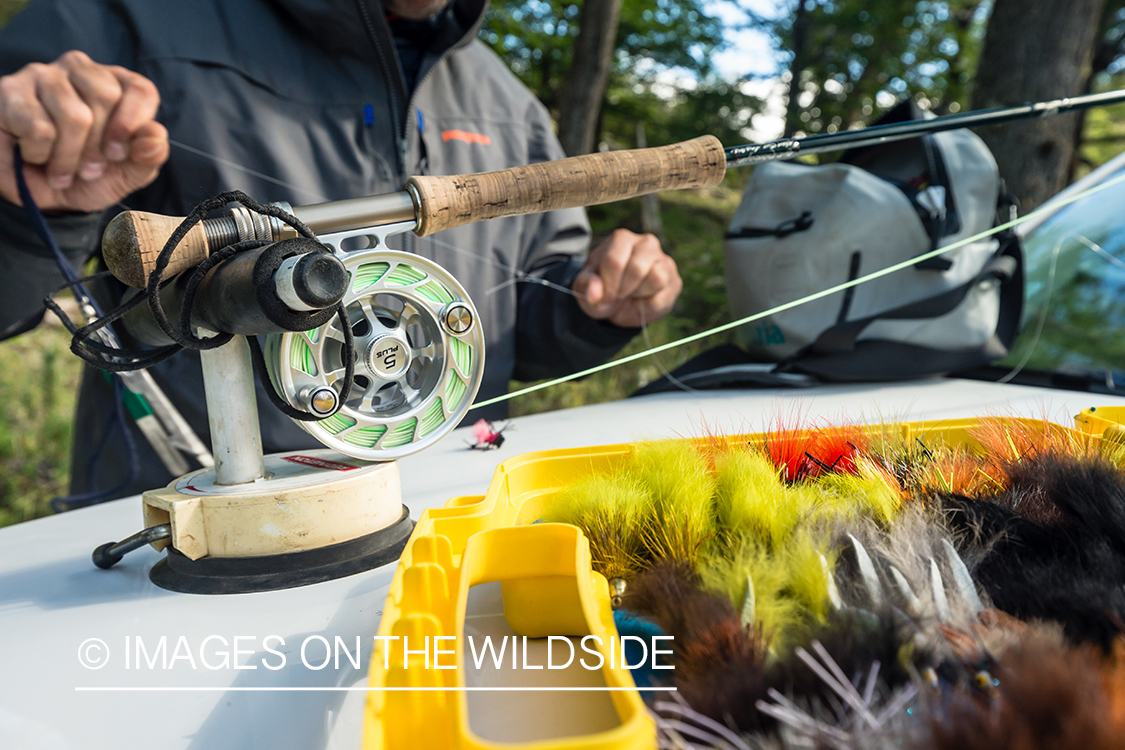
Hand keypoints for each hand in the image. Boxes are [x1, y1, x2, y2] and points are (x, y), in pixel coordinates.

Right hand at [0, 50, 167, 212]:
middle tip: (88, 169)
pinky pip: (38, 128)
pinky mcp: (10, 90)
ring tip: (62, 170)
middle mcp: (80, 70)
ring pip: (73, 115)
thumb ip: (150, 156)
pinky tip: (33, 154)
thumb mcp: (127, 174)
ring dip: (69, 158)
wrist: (41, 197)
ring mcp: (43, 75)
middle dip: (99, 146)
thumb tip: (156, 135)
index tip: (118, 155)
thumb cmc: (88, 178)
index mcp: (116, 84)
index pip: (140, 89)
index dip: (133, 125)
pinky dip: (39, 154)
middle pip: (105, 96)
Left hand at [572, 228, 681, 328]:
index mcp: (622, 239)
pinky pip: (663, 298)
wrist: (618, 301)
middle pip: (636, 269)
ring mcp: (664, 260)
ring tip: (630, 294)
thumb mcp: (585, 286)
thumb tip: (595, 293)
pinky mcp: (674, 281)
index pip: (614, 262)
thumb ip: (586, 286)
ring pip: (656, 278)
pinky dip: (648, 307)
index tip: (603, 297)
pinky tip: (641, 301)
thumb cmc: (601, 287)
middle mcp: (647, 243)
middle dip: (622, 290)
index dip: (607, 286)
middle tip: (617, 296)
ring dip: (638, 295)